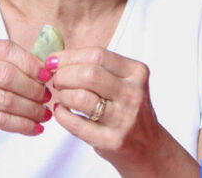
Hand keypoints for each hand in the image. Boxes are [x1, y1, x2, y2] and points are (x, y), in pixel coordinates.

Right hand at [0, 39, 52, 162]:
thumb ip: (18, 65)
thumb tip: (49, 69)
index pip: (6, 49)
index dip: (30, 63)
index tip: (47, 77)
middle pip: (6, 74)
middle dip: (32, 88)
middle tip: (47, 98)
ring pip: (5, 99)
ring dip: (31, 109)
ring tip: (44, 114)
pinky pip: (0, 120)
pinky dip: (23, 125)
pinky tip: (35, 127)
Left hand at [48, 48, 171, 176]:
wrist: (148, 147)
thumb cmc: (127, 108)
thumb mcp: (124, 81)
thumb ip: (97, 67)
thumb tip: (56, 59)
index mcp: (136, 72)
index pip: (97, 55)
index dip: (69, 56)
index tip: (53, 61)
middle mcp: (133, 94)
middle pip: (88, 74)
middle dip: (64, 75)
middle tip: (56, 80)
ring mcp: (124, 119)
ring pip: (81, 98)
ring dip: (62, 95)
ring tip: (61, 96)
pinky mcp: (112, 140)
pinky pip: (76, 124)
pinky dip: (61, 115)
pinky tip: (61, 111)